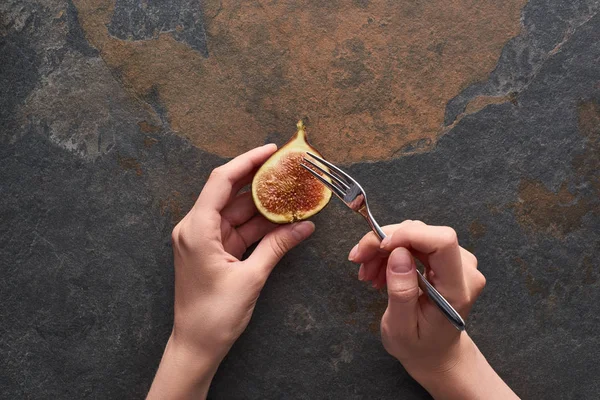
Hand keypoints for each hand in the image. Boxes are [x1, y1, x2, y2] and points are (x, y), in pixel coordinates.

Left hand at [148, 144, 314, 398]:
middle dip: (259, 182)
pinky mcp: (212, 252)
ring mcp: (203, 240)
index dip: (247, 162)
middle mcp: (196, 228)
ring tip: (291, 194)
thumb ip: (277, 246)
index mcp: (197, 229)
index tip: (271, 151)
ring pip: (236, 213)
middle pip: (230, 193)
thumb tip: (305, 226)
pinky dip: (258, 226)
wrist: (196, 346)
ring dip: (262, 206)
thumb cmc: (215, 315)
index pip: (221, 181)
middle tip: (287, 170)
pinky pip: (238, 230)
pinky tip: (282, 221)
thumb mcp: (251, 278)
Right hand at [349, 220, 517, 399]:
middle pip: (423, 233)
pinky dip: (391, 251)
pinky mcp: (446, 258)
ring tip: (367, 273)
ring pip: (415, 234)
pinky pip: (415, 242)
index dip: (408, 235)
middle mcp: (464, 269)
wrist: (436, 352)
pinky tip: (378, 270)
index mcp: (457, 289)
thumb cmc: (419, 345)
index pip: (442, 242)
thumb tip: (398, 254)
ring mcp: (458, 261)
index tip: (379, 247)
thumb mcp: (401, 328)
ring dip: (384, 248)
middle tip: (358, 260)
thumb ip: (402, 292)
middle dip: (385, 242)